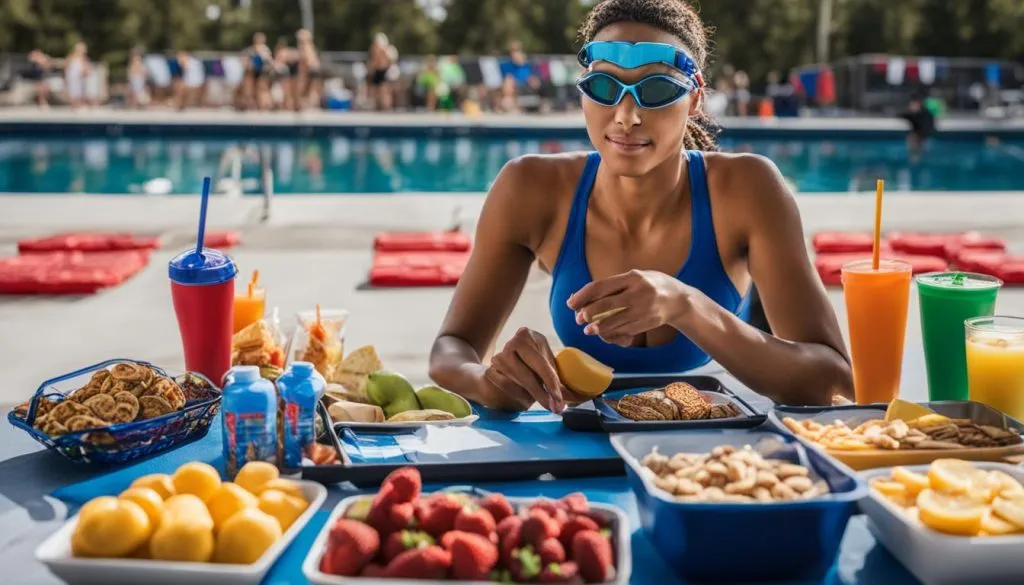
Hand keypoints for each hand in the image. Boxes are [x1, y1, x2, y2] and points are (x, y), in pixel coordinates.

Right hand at [481, 327, 568, 412]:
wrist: (500, 368)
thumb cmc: (528, 365)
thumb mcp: (543, 365)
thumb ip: (556, 377)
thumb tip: (577, 396)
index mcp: (528, 335)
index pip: (542, 363)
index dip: (552, 383)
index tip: (560, 398)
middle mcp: (512, 343)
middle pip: (530, 374)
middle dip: (544, 393)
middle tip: (555, 408)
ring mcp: (499, 356)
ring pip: (519, 382)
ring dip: (533, 396)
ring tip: (545, 404)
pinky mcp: (490, 370)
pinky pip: (507, 388)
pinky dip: (519, 396)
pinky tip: (526, 399)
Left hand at [567, 269, 689, 346]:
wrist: (679, 299)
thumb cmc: (650, 285)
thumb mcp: (635, 277)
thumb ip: (612, 285)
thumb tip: (582, 296)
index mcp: (633, 277)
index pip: (601, 286)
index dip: (583, 296)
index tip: (571, 303)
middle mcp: (638, 292)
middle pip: (607, 304)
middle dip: (588, 313)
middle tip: (578, 319)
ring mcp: (644, 309)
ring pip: (615, 320)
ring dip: (599, 327)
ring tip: (588, 330)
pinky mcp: (647, 323)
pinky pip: (625, 329)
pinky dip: (612, 332)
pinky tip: (603, 333)